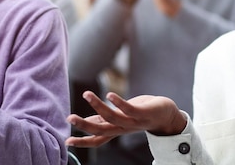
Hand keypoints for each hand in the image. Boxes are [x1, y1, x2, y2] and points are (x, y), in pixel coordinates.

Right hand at [66, 91, 186, 147]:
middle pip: (101, 131)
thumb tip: (86, 122)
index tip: (67, 141)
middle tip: (70, 118)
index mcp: (116, 130)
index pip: (97, 139)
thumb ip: (105, 120)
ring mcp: (134, 121)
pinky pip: (130, 109)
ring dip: (98, 106)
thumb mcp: (121, 118)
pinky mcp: (144, 113)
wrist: (167, 115)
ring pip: (113, 118)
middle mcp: (123, 129)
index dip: (82, 142)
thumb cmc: (141, 114)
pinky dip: (119, 103)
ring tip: (87, 94)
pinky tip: (109, 94)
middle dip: (84, 126)